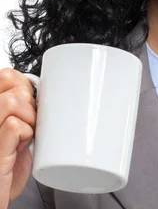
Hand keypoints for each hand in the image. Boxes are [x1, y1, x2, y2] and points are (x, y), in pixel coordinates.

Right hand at [0, 68, 35, 207]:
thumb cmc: (7, 165)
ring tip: (27, 133)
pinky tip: (23, 143)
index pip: (6, 75)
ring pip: (14, 101)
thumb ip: (23, 109)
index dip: (23, 84)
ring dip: (30, 116)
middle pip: (12, 85)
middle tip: (30, 120)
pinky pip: (14, 125)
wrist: (0, 194)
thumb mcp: (15, 130)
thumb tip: (39, 89)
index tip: (29, 99)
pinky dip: (27, 132)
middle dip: (30, 99)